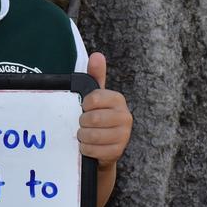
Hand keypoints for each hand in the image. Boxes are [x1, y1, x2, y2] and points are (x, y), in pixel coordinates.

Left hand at [79, 52, 132, 206]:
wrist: (103, 148)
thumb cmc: (97, 117)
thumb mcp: (95, 97)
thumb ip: (95, 76)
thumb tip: (97, 55)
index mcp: (118, 100)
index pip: (94, 99)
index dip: (83, 105)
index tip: (83, 108)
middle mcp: (125, 116)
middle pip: (92, 119)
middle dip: (82, 123)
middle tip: (82, 124)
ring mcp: (123, 136)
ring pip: (92, 136)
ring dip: (82, 136)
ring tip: (83, 135)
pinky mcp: (118, 152)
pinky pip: (93, 150)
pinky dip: (85, 149)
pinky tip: (87, 146)